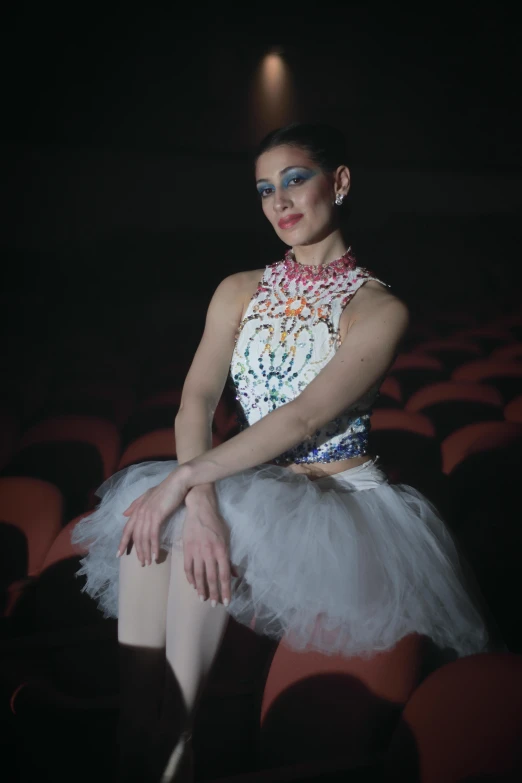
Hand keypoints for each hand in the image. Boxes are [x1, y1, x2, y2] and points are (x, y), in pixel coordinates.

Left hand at [118, 467, 189, 565]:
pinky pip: (153, 535)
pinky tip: (156, 555)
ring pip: (144, 537)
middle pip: (135, 536)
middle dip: (137, 551)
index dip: (123, 542)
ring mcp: (148, 513)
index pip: (127, 529)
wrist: (179, 481)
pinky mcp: (158, 515)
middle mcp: (140, 512)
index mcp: (137, 509)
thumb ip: (136, 504)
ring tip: (148, 562)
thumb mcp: (148, 495)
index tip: (119, 554)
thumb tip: (124, 514)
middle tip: (141, 563)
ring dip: (146, 551)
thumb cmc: (166, 489)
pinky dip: (154, 546)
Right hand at [182, 483, 236, 605]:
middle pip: (211, 578)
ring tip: (203, 598)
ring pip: (199, 575)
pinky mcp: (187, 549)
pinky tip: (193, 585)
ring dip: (201, 589)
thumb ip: (229, 558)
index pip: (224, 575)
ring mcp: (197, 552)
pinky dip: (190, 578)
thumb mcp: (227, 539)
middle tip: (214, 605)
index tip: (226, 602)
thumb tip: (235, 574)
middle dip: (214, 593)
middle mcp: (209, 553)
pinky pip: (188, 568)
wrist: (200, 510)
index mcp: (221, 550)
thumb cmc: (216, 523)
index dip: (225, 590)